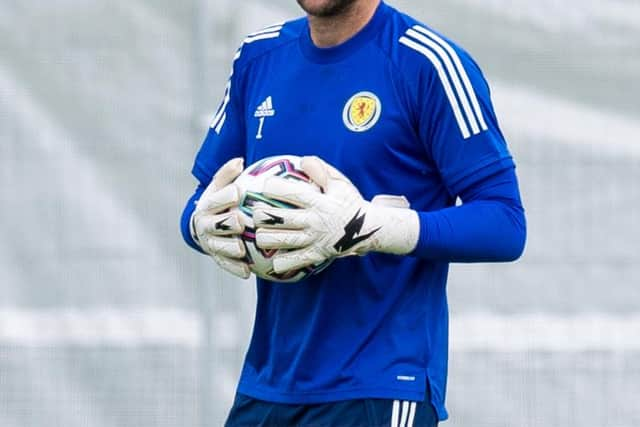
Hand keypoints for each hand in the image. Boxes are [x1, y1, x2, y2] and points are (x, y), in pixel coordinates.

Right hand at [190, 157, 249, 278]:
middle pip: (216, 224)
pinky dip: (234, 268)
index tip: (237, 192)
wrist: (205, 227)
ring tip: (241, 250)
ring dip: (230, 248)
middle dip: (227, 223)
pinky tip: (246, 272)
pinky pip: (225, 264)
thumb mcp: (220, 187)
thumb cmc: (219, 202)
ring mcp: (210, 242)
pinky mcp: (216, 257)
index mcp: (207, 205)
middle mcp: (205, 225)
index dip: (225, 196)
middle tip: (241, 222)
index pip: (215, 200)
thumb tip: (240, 160)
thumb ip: (228, 175)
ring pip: (219, 246)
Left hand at [253, 156, 419, 273]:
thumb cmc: (350, 202)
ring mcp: (314, 239)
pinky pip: (294, 261)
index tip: (262, 185)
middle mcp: (314, 221)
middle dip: (261, 215)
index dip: (273, 188)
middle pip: (278, 218)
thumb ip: (321, 170)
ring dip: (264, 238)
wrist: (370, 229)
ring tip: (258, 236)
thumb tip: (303, 159)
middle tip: (254, 213)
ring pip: (281, 240)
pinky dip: (280, 262)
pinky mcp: (316, 255)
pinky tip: (271, 261)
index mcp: (318, 202)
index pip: (291, 193)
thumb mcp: (339, 183)